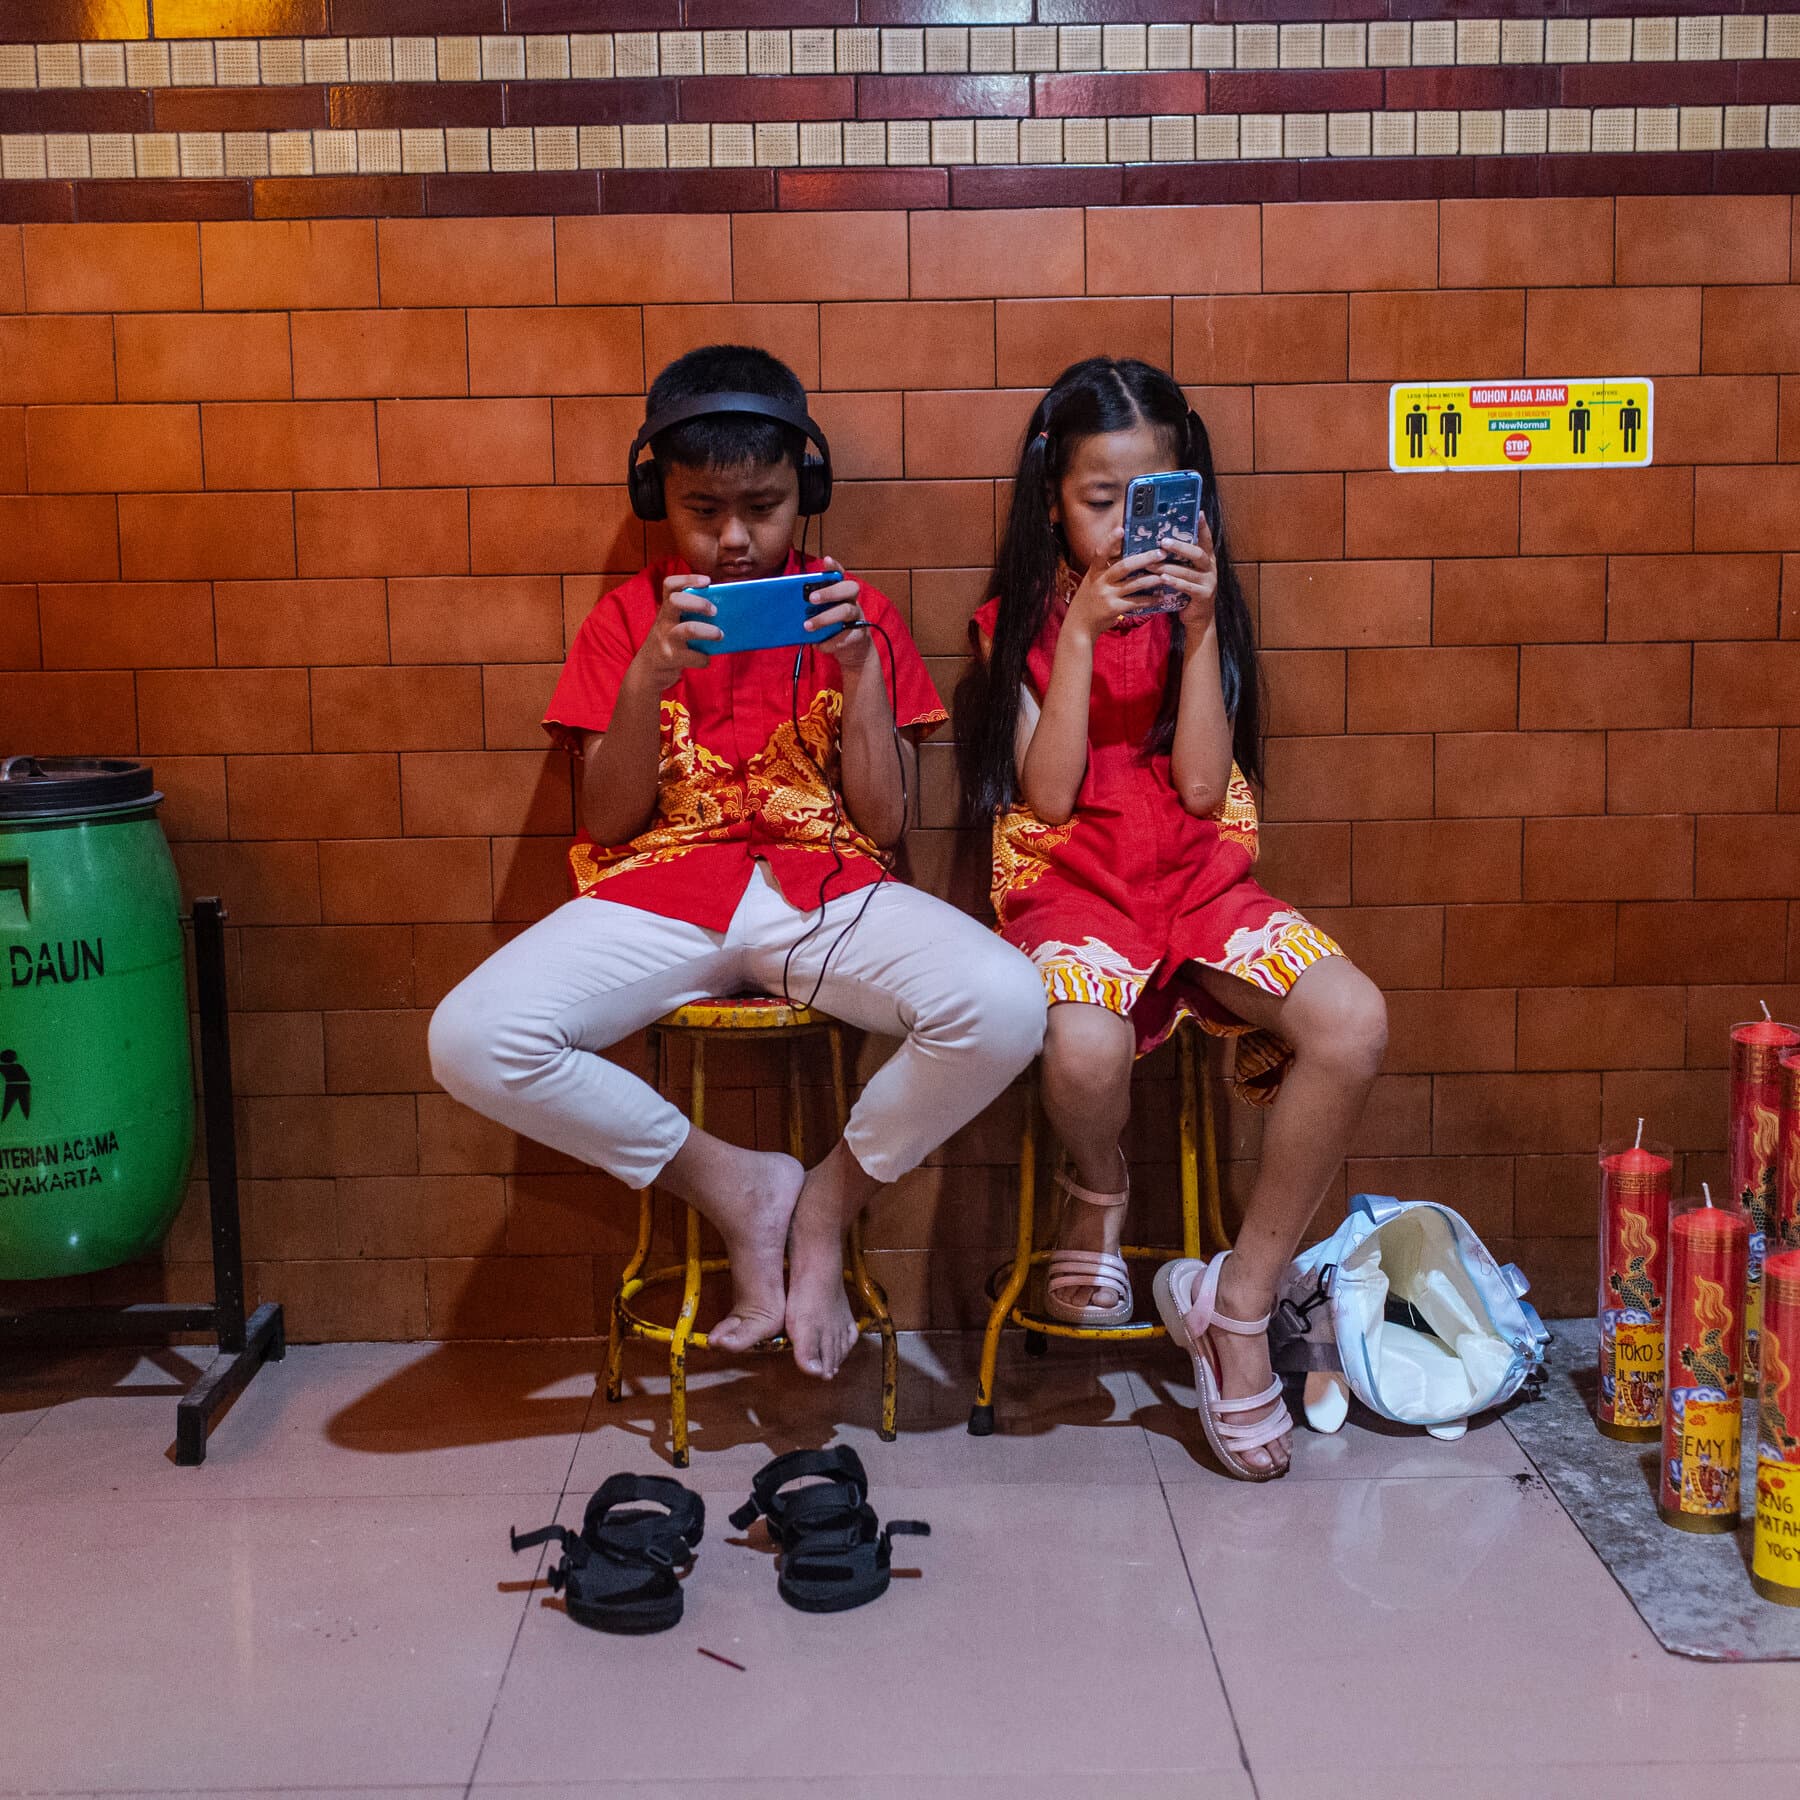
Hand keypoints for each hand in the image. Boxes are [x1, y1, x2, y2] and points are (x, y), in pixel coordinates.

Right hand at [630, 572, 723, 691]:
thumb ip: (690, 616)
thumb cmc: (669, 643)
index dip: (687, 579)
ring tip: (720, 635)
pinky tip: (705, 659)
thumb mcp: (673, 625)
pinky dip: (703, 659)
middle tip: (714, 611)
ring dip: (709, 631)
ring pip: (688, 629)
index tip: (706, 581)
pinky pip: (692, 657)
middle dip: (699, 603)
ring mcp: (665, 639)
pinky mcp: (669, 658)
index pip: (669, 585)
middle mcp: (663, 621)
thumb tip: (724, 613)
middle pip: (676, 601)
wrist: (648, 671)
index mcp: (666, 609)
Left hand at [804, 560, 873, 672]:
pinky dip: (830, 642)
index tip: (826, 559)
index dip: (834, 567)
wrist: (852, 652)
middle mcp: (852, 601)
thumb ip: (810, 610)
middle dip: (830, 591)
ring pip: (846, 611)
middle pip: (848, 588)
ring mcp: (857, 617)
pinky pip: (846, 636)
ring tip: (807, 626)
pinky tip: (819, 645)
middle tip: (811, 599)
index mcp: (841, 593)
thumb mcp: (820, 616)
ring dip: (825, 618)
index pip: (840, 575)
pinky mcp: (859, 635)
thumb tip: (787, 609)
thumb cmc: (832, 629)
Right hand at [1064, 527, 1170, 647]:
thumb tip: (1126, 559)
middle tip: (1160, 553)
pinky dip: (1149, 600)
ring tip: (1166, 575)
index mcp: (1094, 573)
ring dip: (1152, 579)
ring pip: (1135, 584)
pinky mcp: (1114, 609)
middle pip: (1125, 566)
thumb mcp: (1092, 584)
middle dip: (1144, 559)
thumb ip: (1105, 573)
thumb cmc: (1089, 603)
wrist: (1079, 627)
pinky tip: (1160, 598)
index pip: (1100, 553)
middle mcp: (1100, 582)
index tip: (1121, 528)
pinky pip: (1136, 602)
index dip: (1110, 540)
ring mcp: (1107, 595)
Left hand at [1156, 518, 1218, 639]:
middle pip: (1197, 553)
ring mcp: (1209, 582)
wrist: (1198, 618)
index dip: (1203, 527)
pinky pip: (1187, 587)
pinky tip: (1163, 578)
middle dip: (1179, 546)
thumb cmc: (1187, 591)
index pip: (1206, 539)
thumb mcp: (1185, 572)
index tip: (1200, 513)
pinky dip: (1175, 582)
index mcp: (1207, 559)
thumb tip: (1159, 543)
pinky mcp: (1204, 595)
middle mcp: (1210, 568)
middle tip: (1163, 540)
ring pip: (1187, 571)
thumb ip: (1179, 559)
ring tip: (1152, 563)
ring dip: (1168, 566)